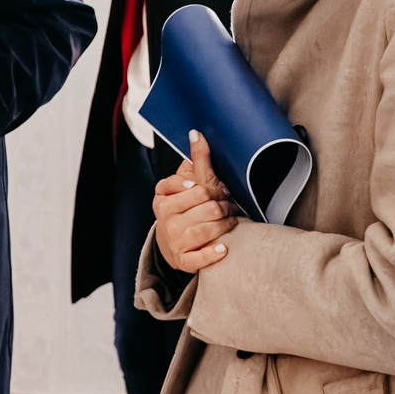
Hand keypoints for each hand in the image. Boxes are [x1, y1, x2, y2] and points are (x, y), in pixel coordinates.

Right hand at [152, 129, 238, 272]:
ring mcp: (174, 241)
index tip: (216, 192)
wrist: (172, 245)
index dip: (212, 191)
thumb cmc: (183, 209)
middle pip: (207, 208)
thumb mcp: (186, 184)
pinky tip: (223, 247)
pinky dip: (213, 252)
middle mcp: (166, 220)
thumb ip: (195, 160)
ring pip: (207, 229)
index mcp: (163, 198)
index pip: (197, 190)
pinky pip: (199, 257)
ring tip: (231, 222)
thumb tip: (196, 133)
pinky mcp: (183, 260)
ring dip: (226, 226)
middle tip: (228, 207)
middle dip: (224, 207)